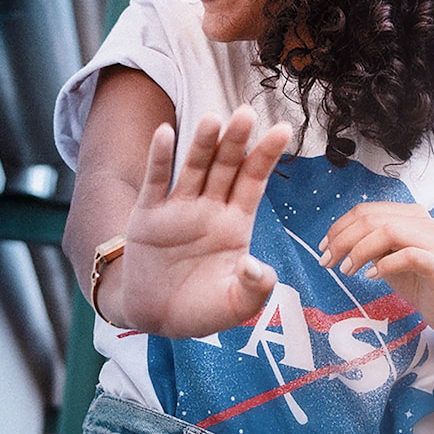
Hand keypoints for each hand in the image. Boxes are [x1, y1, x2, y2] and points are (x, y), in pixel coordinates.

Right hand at [116, 106, 291, 337]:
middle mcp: (210, 209)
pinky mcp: (148, 218)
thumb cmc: (202, 309)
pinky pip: (155, 183)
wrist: (156, 320)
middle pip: (227, 167)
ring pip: (194, 169)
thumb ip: (255, 287)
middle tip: (248, 113)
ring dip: (203, 144)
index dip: (267, 156)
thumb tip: (256, 267)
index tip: (285, 129)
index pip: (255, 181)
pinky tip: (165, 133)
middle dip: (238, 141)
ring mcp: (179, 210)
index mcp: (237, 223)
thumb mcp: (237, 304)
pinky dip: (160, 158)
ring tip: (214, 120)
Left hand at [319, 202, 433, 336]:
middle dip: (343, 240)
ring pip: (388, 231)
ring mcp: (433, 241)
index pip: (367, 210)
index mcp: (410, 215)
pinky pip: (406, 256)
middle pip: (373, 219)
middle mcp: (424, 221)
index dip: (339, 227)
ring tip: (347, 270)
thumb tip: (335, 241)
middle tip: (328, 262)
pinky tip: (371, 277)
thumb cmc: (416, 281)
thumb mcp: (386, 257)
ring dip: (359, 251)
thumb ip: (369, 243)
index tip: (323, 248)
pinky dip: (383, 265)